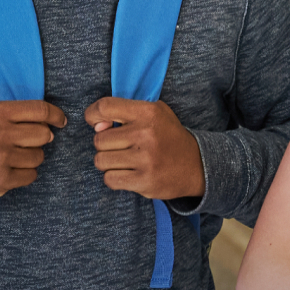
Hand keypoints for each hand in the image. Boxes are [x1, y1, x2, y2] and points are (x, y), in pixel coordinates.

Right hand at [0, 99, 67, 198]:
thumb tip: (46, 121)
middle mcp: (1, 134)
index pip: (39, 111)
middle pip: (44, 135)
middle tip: (29, 140)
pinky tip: (11, 168)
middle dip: (41, 137)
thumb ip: (12, 111)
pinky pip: (31, 175)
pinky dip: (25, 172)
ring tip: (14, 155)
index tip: (61, 121)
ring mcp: (2, 159)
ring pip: (39, 156)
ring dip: (32, 156)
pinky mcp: (2, 180)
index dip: (56, 115)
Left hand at [84, 98, 203, 200]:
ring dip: (108, 162)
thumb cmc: (168, 137)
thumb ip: (123, 112)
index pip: (104, 108)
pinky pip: (109, 179)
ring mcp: (146, 159)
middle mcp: (146, 134)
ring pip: (101, 161)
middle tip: (122, 147)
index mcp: (148, 112)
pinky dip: (114, 178)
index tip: (97, 124)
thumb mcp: (154, 113)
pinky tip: (127, 173)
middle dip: (105, 145)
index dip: (92, 116)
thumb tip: (96, 127)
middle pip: (99, 140)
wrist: (197, 165)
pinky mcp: (145, 181)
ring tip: (124, 161)